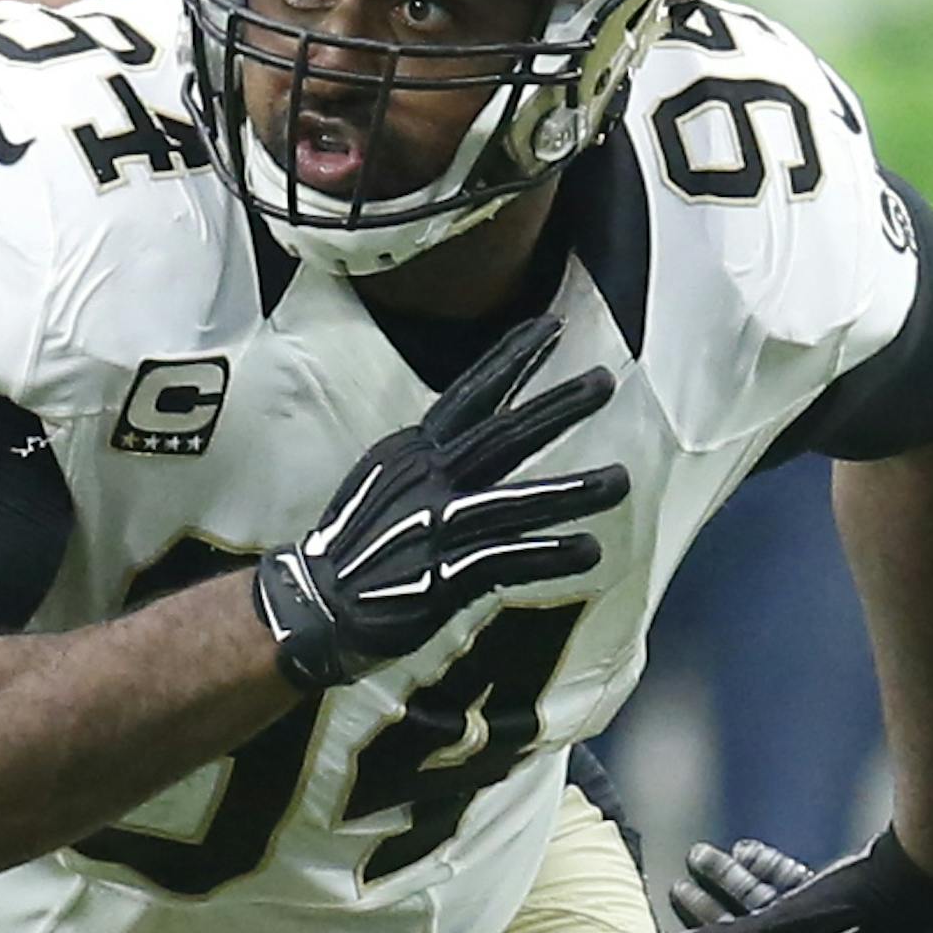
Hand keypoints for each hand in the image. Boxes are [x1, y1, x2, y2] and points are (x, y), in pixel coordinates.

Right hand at [252, 313, 626, 692]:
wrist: (313, 606)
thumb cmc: (354, 547)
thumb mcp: (386, 483)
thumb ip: (431, 462)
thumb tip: (472, 444)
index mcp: (412, 452)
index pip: (470, 394)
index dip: (513, 358)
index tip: (554, 326)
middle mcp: (426, 480)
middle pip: (502, 435)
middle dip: (556, 407)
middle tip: (605, 381)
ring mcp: (436, 528)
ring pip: (516, 500)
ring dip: (572, 490)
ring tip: (619, 480)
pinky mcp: (443, 577)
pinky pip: (508, 560)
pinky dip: (549, 555)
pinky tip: (587, 550)